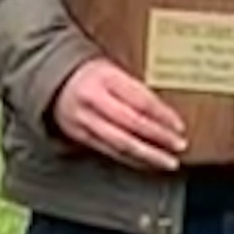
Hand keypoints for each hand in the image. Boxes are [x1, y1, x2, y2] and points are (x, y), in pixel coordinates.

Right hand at [52, 57, 186, 171]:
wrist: (53, 81)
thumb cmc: (92, 74)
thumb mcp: (113, 69)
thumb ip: (135, 89)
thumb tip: (166, 112)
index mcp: (106, 78)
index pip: (139, 99)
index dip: (162, 114)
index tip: (179, 126)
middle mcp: (94, 100)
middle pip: (132, 123)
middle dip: (159, 137)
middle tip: (179, 146)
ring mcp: (85, 120)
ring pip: (121, 143)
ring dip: (148, 155)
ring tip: (168, 162)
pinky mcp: (80, 137)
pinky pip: (110, 152)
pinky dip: (132, 160)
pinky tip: (147, 164)